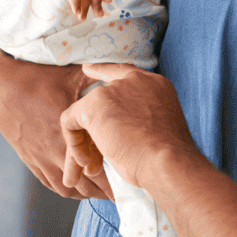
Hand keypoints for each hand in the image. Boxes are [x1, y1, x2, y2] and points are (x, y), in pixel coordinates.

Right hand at [0, 44, 111, 198]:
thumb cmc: (37, 76)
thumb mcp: (71, 75)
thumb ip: (98, 78)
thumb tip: (122, 74)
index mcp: (68, 132)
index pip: (96, 165)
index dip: (114, 177)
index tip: (130, 178)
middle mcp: (54, 151)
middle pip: (85, 183)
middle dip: (104, 189)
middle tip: (122, 191)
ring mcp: (40, 157)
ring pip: (67, 187)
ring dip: (86, 192)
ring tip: (103, 192)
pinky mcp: (29, 158)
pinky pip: (50, 182)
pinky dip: (66, 188)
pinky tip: (78, 187)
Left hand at [60, 63, 198, 195]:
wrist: (166, 161)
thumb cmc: (167, 157)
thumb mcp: (159, 127)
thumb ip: (140, 118)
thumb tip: (116, 129)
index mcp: (154, 84)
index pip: (123, 72)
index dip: (103, 71)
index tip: (87, 69)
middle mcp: (134, 81)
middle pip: (100, 98)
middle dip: (95, 128)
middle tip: (95, 159)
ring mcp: (113, 90)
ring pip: (85, 113)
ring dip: (86, 143)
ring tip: (93, 167)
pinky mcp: (94, 104)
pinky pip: (70, 121)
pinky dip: (74, 144)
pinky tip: (87, 162)